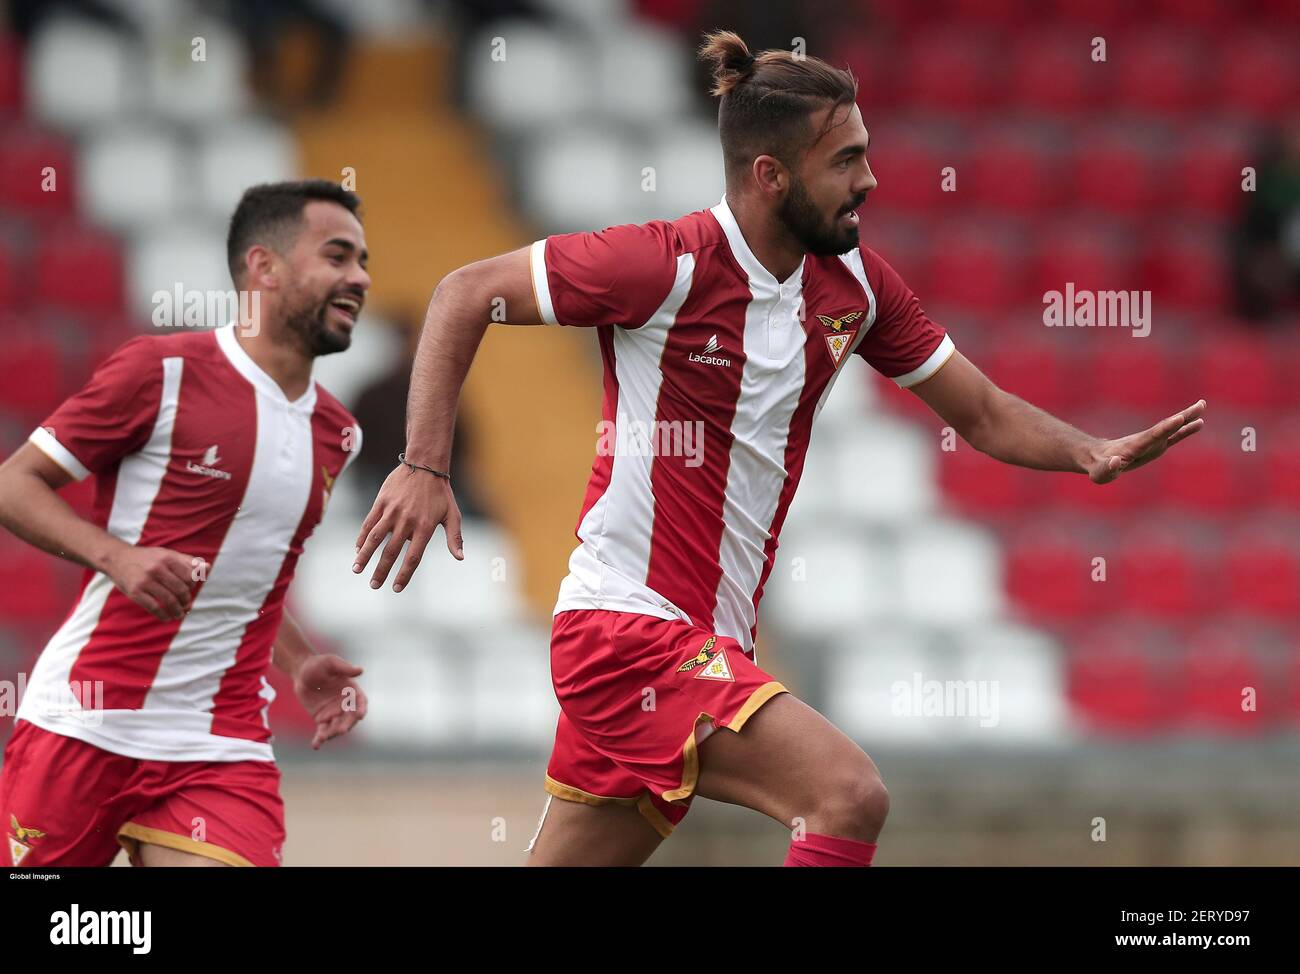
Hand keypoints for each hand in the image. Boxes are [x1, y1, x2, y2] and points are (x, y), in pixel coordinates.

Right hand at [103, 544, 205, 620]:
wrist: (117, 558)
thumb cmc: (147, 558)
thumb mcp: (167, 554)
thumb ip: (188, 561)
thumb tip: (208, 568)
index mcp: (167, 558)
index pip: (190, 577)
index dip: (193, 586)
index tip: (190, 590)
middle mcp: (157, 569)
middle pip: (181, 590)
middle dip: (186, 600)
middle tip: (187, 605)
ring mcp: (145, 581)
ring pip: (169, 600)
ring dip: (177, 611)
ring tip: (179, 614)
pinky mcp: (135, 592)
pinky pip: (153, 608)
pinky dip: (163, 615)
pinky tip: (167, 618)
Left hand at [293, 654, 366, 749]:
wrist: (301, 672)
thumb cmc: (318, 664)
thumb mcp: (330, 662)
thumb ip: (344, 667)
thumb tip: (360, 670)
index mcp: (351, 690)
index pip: (361, 701)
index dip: (362, 708)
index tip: (360, 715)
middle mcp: (345, 704)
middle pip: (350, 718)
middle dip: (347, 724)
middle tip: (341, 730)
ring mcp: (334, 713)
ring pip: (336, 726)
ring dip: (332, 734)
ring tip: (323, 737)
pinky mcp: (322, 720)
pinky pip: (322, 731)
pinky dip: (320, 739)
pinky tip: (316, 745)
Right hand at [353, 463, 461, 591]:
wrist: (425, 464)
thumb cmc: (441, 493)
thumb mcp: (453, 515)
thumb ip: (454, 537)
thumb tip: (460, 557)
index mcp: (425, 527)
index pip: (413, 557)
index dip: (404, 574)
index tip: (396, 588)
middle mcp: (407, 521)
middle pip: (391, 552)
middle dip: (381, 571)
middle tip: (374, 585)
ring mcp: (392, 511)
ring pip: (375, 538)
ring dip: (365, 556)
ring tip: (357, 570)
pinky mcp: (382, 502)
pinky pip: (369, 523)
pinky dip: (362, 537)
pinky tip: (357, 549)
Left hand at [1086, 399, 1206, 484]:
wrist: (1096, 457)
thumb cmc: (1098, 467)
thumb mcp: (1100, 472)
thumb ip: (1107, 468)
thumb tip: (1115, 461)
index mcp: (1134, 446)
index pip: (1152, 436)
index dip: (1165, 428)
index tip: (1179, 418)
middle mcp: (1145, 440)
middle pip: (1166, 427)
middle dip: (1182, 417)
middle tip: (1200, 404)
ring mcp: (1151, 442)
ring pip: (1172, 429)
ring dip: (1187, 418)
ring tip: (1202, 405)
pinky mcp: (1155, 446)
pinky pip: (1173, 437)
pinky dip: (1185, 430)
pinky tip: (1199, 423)